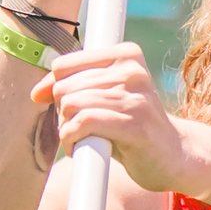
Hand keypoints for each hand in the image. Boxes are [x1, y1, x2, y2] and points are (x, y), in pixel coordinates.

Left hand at [42, 39, 189, 191]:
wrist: (174, 155)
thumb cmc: (132, 125)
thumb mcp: (105, 98)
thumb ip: (74, 88)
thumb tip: (36, 92)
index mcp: (126, 54)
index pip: (65, 64)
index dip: (53, 89)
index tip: (60, 108)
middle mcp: (132, 70)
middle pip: (65, 86)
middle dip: (61, 113)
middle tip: (76, 130)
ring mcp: (135, 96)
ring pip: (73, 104)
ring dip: (65, 129)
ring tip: (79, 140)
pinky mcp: (135, 124)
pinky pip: (85, 122)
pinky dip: (72, 138)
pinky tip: (80, 148)